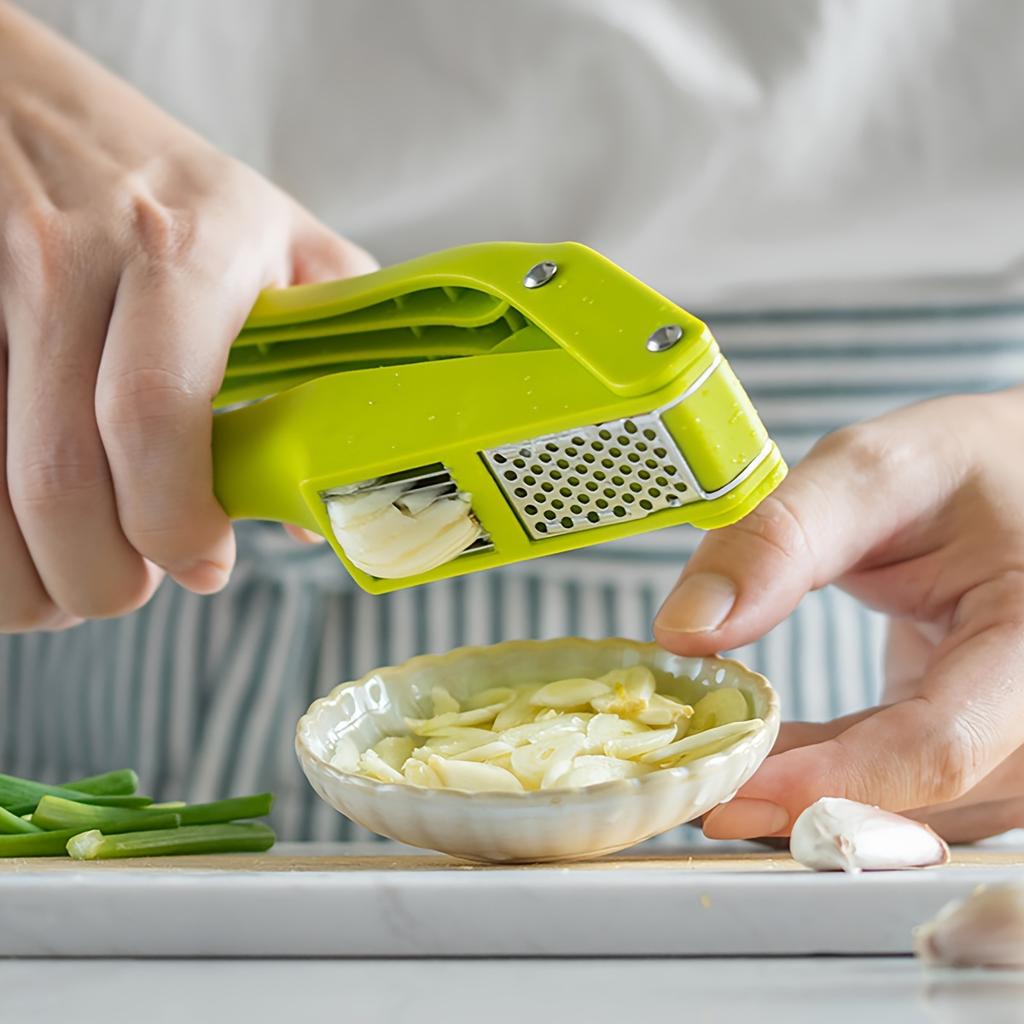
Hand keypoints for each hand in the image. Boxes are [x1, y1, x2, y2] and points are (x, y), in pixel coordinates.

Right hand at [0, 4, 374, 631]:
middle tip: (132, 585)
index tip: (203, 562)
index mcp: (184, 248)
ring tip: (75, 578)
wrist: (35, 109)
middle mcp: (67, 262)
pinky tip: (19, 542)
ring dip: (31, 576)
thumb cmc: (173, 188)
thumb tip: (319, 504)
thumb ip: (328, 357)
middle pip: (56, 480)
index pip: (154, 412)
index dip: (175, 519)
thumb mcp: (280, 240)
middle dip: (102, 577)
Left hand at [654, 388, 1023, 842]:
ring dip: (805, 795)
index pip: (941, 745)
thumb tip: (683, 628)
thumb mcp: (874, 473)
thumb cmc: (965, 471)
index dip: (831, 779)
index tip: (730, 789)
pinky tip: (761, 750)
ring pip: (906, 810)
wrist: (1018, 483)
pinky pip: (901, 791)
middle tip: (692, 781)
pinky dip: (826, 778)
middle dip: (800, 797)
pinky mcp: (982, 751)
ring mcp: (1015, 742)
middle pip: (919, 794)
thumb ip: (779, 540)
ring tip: (715, 756)